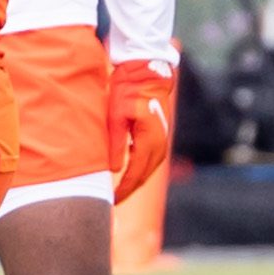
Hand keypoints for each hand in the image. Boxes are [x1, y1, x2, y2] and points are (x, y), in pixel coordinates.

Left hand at [108, 56, 174, 203]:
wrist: (147, 73)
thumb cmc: (128, 92)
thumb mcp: (116, 116)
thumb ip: (116, 143)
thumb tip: (116, 169)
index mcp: (149, 140)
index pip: (136, 173)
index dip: (124, 189)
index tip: (111, 201)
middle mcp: (160, 143)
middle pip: (145, 175)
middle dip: (130, 190)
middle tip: (113, 202)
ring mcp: (162, 139)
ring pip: (150, 169)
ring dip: (137, 181)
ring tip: (120, 191)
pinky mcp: (160, 135)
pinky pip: (151, 159)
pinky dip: (141, 169)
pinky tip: (129, 172)